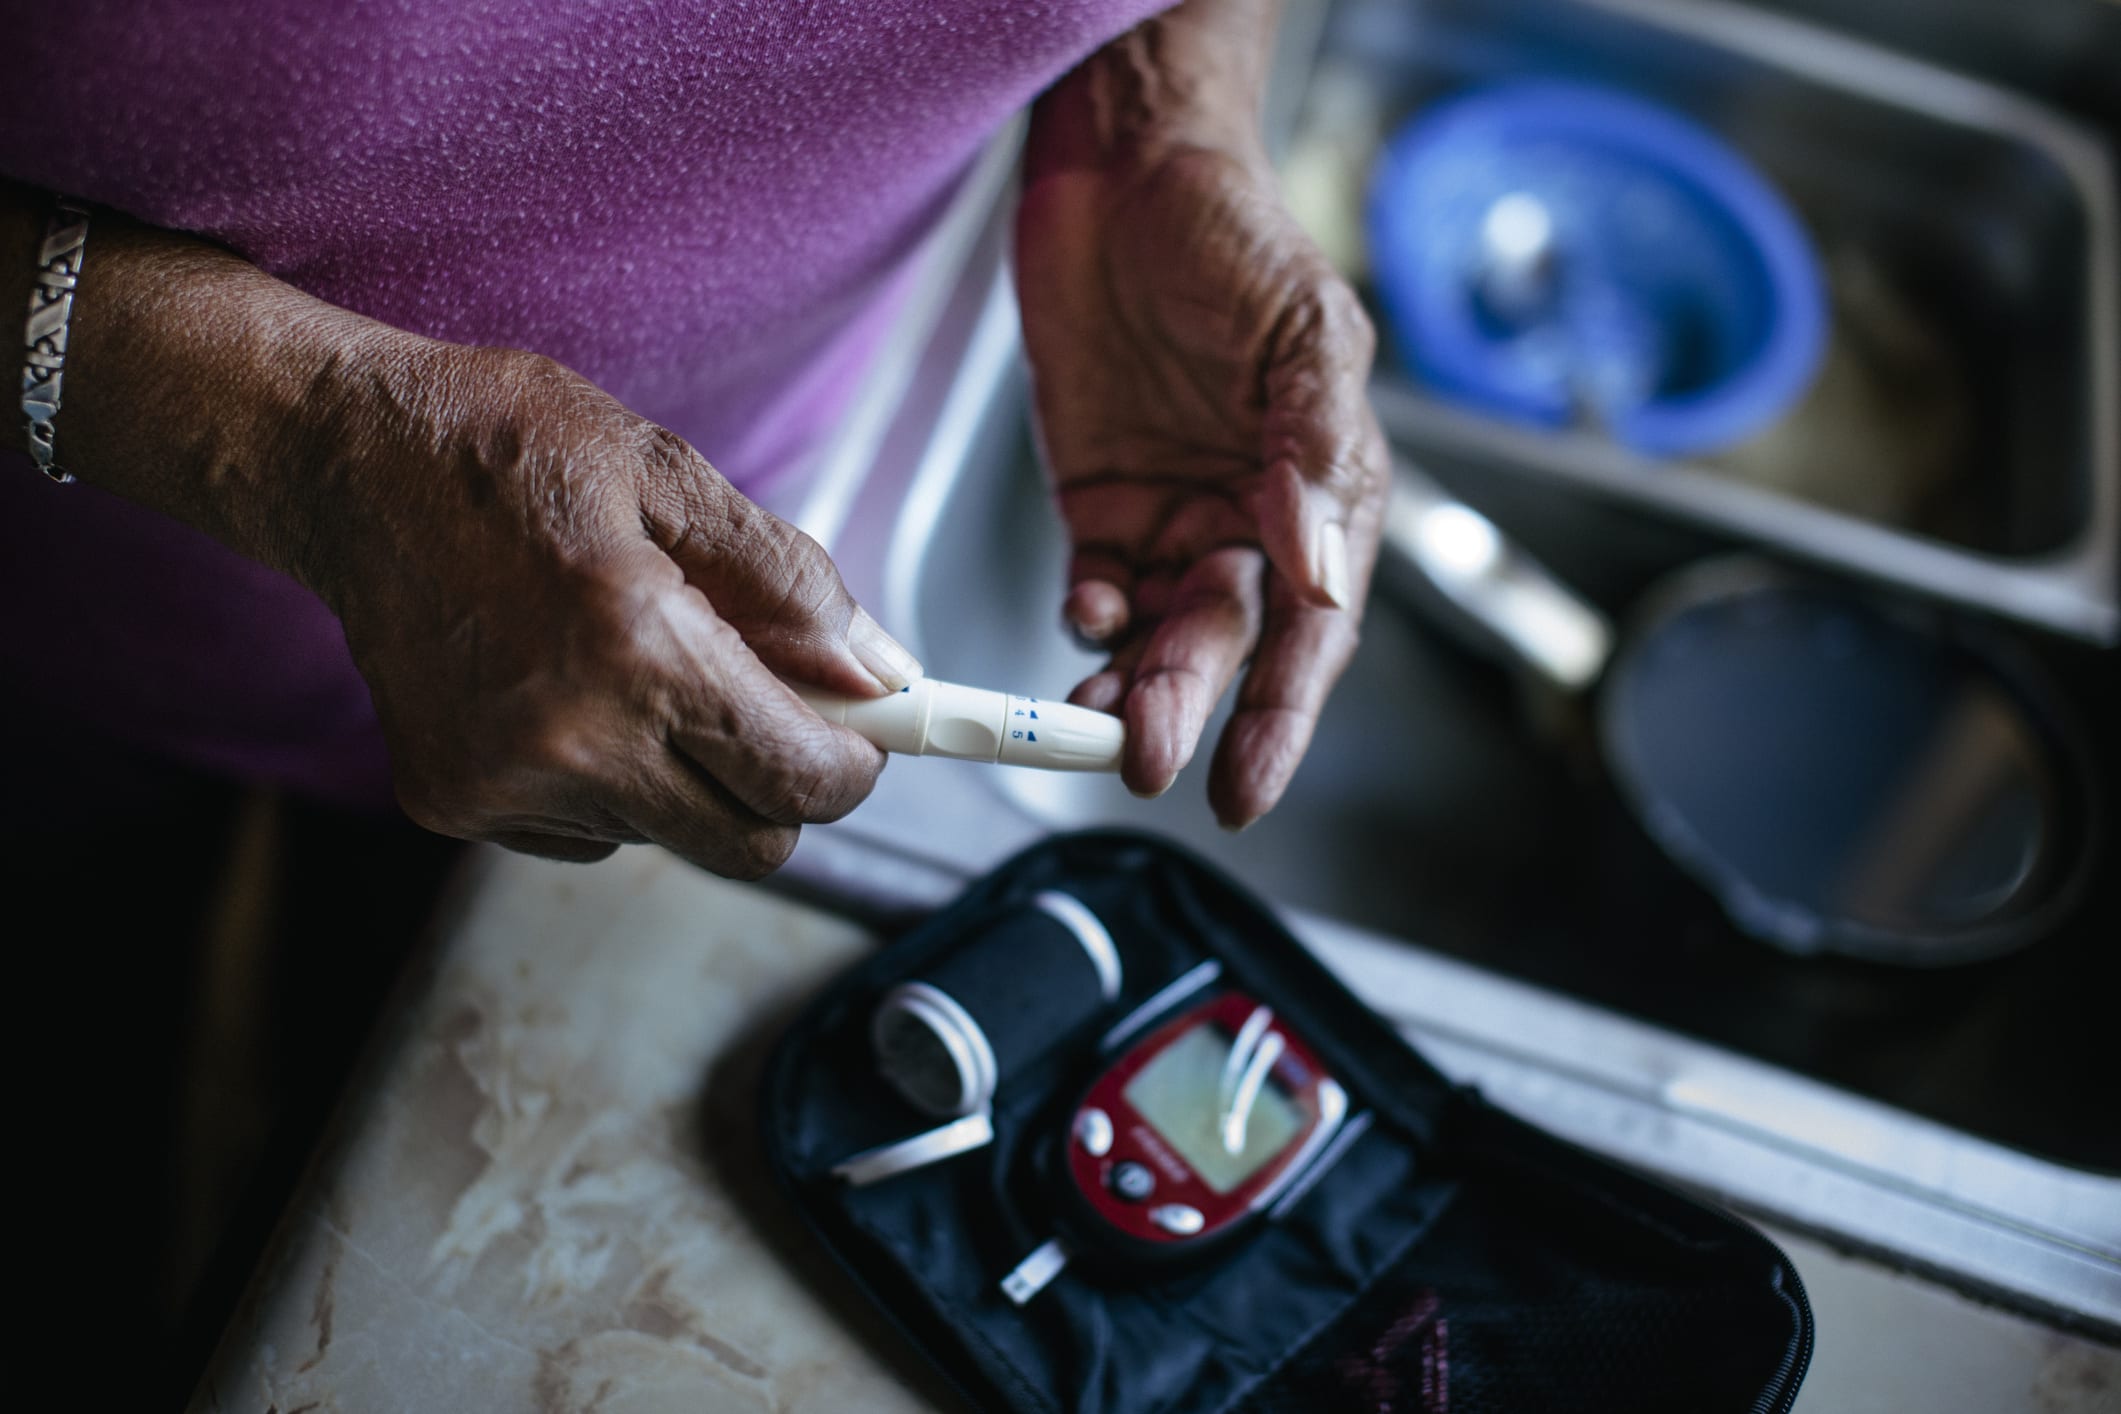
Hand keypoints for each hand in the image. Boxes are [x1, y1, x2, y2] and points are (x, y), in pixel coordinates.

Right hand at [9, 183, 918, 878]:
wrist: (346, 464)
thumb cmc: (514, 450)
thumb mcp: (674, 478)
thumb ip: (792, 586)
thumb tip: (883, 676)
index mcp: (638, 649)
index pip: (800, 781)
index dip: (853, 765)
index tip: (860, 734)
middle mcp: (569, 740)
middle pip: (749, 847)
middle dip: (782, 789)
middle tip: (771, 709)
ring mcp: (501, 785)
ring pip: (668, 838)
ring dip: (687, 777)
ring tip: (635, 667)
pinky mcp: (453, 804)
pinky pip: (587, 835)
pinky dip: (608, 782)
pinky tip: (567, 693)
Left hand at [1016, 130, 1387, 828]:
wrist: (1126, 170)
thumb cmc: (1236, 235)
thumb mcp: (1302, 330)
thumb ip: (1312, 453)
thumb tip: (1319, 570)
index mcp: (1323, 497)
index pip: (1314, 631)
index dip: (1285, 714)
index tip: (1246, 786)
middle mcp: (1251, 524)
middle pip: (1226, 645)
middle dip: (1189, 707)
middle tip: (1148, 758)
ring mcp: (1173, 518)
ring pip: (1157, 635)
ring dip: (1130, 684)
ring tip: (1096, 722)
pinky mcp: (1101, 506)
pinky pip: (1096, 592)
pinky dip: (1089, 620)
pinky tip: (1084, 622)